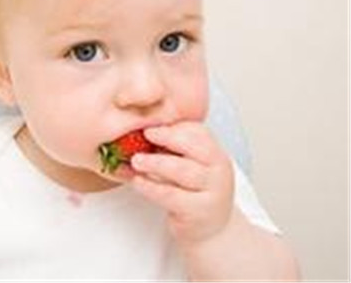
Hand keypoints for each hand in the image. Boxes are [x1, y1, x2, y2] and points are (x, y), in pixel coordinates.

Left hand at [130, 122, 234, 246]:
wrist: (209, 227)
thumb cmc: (192, 190)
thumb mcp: (186, 165)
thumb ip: (169, 149)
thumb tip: (136, 134)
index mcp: (214, 152)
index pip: (198, 133)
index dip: (174, 128)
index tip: (150, 127)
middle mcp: (219, 169)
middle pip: (195, 148)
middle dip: (167, 139)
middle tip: (143, 136)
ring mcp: (213, 191)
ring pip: (182, 171)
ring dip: (156, 163)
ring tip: (136, 161)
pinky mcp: (200, 211)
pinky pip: (172, 195)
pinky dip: (151, 187)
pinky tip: (138, 182)